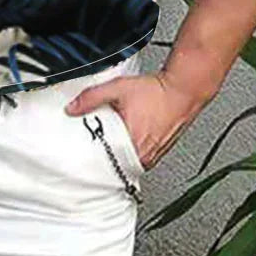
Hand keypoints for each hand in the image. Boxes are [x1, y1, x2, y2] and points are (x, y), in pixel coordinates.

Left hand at [63, 70, 209, 170]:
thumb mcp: (118, 89)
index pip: (106, 166)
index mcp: (133, 145)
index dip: (92, 163)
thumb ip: (92, 97)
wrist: (183, 89)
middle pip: (116, 166)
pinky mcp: (159, 151)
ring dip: (117, 156)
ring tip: (108, 145)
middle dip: (103, 159)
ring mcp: (154, 155)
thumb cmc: (157, 92)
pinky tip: (125, 141)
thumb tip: (73, 108)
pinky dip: (130, 151)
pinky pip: (139, 158)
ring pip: (128, 163)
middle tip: (91, 151)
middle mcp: (145, 156)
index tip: (81, 160)